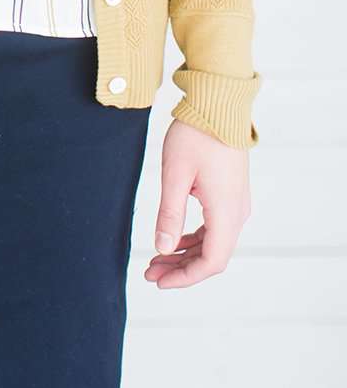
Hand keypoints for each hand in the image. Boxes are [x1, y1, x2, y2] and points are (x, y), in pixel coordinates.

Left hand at [143, 118, 250, 288]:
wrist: (218, 105)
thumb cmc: (195, 135)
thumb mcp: (175, 175)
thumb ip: (170, 214)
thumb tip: (163, 249)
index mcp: (226, 211)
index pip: (212, 261)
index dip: (186, 278)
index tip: (159, 282)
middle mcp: (237, 213)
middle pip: (213, 256)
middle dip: (182, 269)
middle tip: (150, 273)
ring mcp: (236, 204)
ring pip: (214, 243)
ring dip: (186, 254)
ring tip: (156, 260)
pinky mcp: (231, 195)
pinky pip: (215, 228)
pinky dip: (194, 239)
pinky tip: (173, 239)